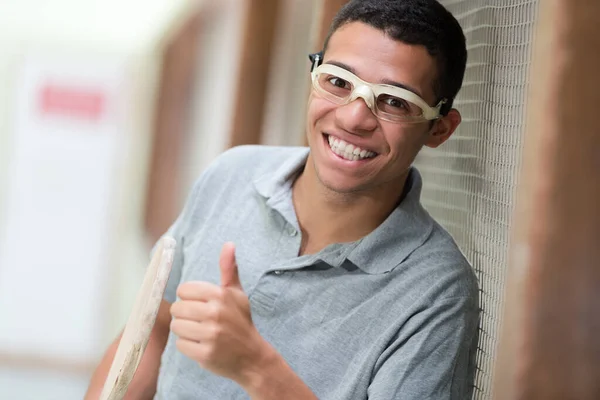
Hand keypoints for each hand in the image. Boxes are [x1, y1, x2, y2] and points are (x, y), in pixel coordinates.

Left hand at [170, 242, 268, 384]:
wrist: (252, 356)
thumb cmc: (241, 321)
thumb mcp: (237, 293)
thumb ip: (229, 268)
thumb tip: (229, 243)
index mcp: (221, 295)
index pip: (184, 290)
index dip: (189, 298)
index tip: (201, 305)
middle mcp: (215, 313)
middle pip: (177, 308)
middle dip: (185, 315)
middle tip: (200, 321)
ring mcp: (211, 334)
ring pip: (176, 326)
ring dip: (185, 331)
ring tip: (200, 332)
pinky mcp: (205, 353)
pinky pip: (180, 345)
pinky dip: (188, 346)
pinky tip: (202, 345)